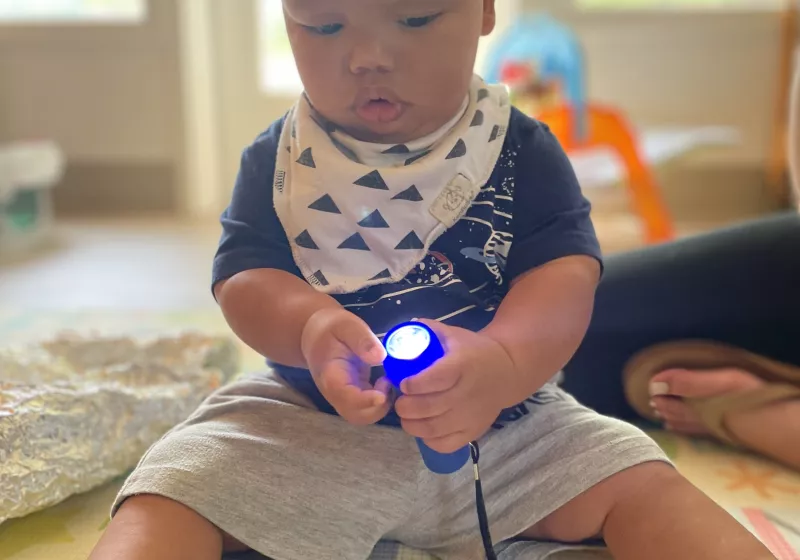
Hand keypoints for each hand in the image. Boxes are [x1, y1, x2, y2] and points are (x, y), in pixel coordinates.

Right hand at [301, 308, 390, 424]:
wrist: (316, 335)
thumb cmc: (331, 329)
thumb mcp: (346, 326)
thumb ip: (362, 340)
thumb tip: (380, 357)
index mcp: (331, 376)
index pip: (347, 398)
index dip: (366, 401)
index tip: (383, 394)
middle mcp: (336, 393)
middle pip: (356, 415)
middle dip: (377, 408)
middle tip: (388, 383)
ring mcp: (344, 397)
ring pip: (363, 416)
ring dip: (381, 407)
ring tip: (387, 381)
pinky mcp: (353, 396)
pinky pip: (367, 409)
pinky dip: (381, 402)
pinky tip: (386, 382)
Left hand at [394, 320, 518, 453]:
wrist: (507, 370)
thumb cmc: (474, 351)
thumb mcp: (454, 334)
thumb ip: (428, 330)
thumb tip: (403, 327)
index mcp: (462, 365)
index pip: (435, 379)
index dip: (413, 384)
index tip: (403, 383)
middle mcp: (467, 393)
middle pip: (429, 407)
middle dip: (405, 407)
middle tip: (399, 402)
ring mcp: (471, 415)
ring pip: (434, 429)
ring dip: (412, 425)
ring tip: (406, 416)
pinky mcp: (474, 431)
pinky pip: (446, 444)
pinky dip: (429, 440)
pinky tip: (424, 429)